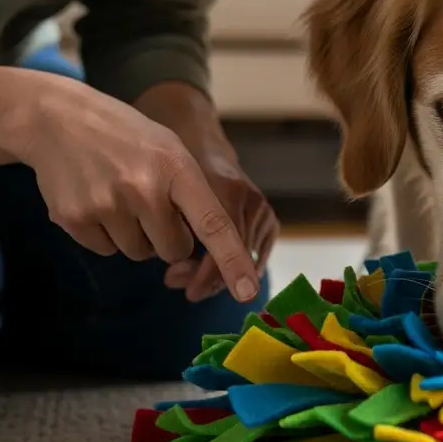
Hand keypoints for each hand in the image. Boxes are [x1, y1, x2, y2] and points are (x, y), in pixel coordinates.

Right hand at [18, 75, 260, 302]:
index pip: (213, 223)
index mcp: (176, 168)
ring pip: (140, 254)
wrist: (59, 120)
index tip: (248, 291)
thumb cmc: (129, 138)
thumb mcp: (171, 148)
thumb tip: (209, 247)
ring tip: (122, 196)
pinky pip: (106, 251)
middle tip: (153, 204)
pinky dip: (107, 234)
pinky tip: (97, 200)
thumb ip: (192, 193)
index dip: (232, 259)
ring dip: (137, 235)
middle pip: (174, 250)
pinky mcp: (73, 219)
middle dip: (170, 238)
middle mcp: (143, 189)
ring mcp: (106, 205)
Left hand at [164, 147, 278, 301]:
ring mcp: (265, 211)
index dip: (207, 275)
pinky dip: (234, 269)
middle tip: (174, 280)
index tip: (188, 291)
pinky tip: (211, 270)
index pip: (224, 245)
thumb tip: (174, 276)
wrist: (205, 149)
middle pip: (236, 258)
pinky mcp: (271, 222)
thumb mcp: (171, 196)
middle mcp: (253, 202)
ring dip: (218, 275)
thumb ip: (174, 232)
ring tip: (188, 275)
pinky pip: (254, 258)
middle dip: (207, 278)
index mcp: (229, 192)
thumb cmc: (180, 171)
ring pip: (246, 262)